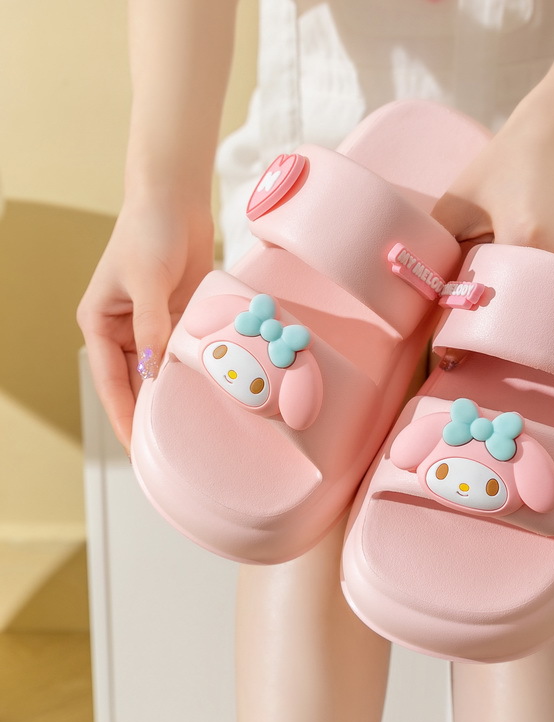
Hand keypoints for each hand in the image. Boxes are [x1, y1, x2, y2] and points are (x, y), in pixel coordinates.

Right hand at [77, 193, 213, 451]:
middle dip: (151, 412)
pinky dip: (196, 369)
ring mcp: (154, 324)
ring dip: (178, 392)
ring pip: (164, 370)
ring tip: (196, 426)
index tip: (138, 447)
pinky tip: (212, 390)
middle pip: (136, 383)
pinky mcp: (180, 316)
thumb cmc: (149, 233)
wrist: (176, 200)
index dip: (124, 416)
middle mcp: (124, 330)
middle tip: (172, 448)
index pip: (110, 381)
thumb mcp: (146, 282)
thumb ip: (151, 329)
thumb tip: (153, 374)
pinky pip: (186, 351)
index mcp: (100, 324)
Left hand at [431, 106, 553, 369]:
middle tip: (460, 359)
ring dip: (515, 337)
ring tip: (485, 347)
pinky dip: (535, 323)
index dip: (467, 334)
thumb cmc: (496, 168)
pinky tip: (513, 328)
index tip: (446, 358)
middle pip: (523, 322)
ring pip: (544, 320)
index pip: (492, 303)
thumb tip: (421, 300)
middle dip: (492, 344)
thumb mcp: (454, 204)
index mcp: (526, 237)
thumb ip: (437, 248)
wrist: (550, 143)